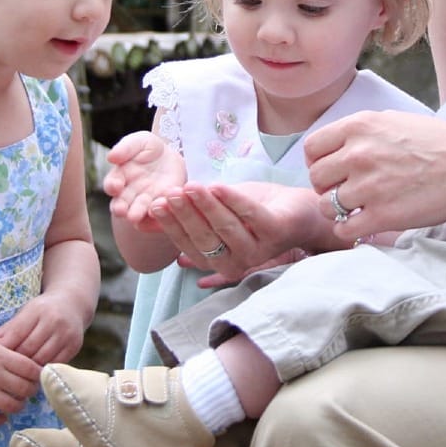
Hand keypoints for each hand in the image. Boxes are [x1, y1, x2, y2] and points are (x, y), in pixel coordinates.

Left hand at [0, 292, 85, 366]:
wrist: (73, 303)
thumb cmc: (43, 310)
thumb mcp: (26, 312)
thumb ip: (8, 329)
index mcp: (38, 310)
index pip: (16, 334)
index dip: (4, 349)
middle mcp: (54, 320)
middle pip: (28, 349)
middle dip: (15, 361)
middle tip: (4, 372)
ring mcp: (66, 333)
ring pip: (41, 359)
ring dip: (28, 369)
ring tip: (17, 376)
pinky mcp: (75, 345)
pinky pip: (55, 364)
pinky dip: (43, 370)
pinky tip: (34, 374)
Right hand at [0, 329, 40, 425]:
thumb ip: (8, 346)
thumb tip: (28, 351)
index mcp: (1, 355)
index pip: (30, 368)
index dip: (39, 373)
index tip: (40, 374)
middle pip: (24, 388)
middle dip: (32, 390)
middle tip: (31, 388)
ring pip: (11, 405)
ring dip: (19, 405)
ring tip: (18, 401)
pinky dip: (0, 420)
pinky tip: (2, 415)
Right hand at [104, 130, 184, 225]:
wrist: (172, 157)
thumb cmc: (150, 148)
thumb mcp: (140, 141)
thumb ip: (126, 147)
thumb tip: (111, 157)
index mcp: (120, 177)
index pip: (112, 184)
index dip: (112, 186)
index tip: (115, 186)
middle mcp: (129, 193)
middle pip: (121, 204)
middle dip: (120, 208)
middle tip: (121, 211)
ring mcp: (145, 201)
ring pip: (137, 212)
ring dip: (136, 215)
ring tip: (135, 216)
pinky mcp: (162, 204)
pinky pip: (157, 214)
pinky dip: (156, 216)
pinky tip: (158, 211)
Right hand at [151, 181, 323, 285]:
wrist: (302, 209)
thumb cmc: (255, 211)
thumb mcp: (215, 212)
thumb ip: (185, 219)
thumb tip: (144, 220)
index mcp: (219, 261)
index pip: (188, 244)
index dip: (171, 224)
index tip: (156, 203)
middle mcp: (237, 262)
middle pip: (204, 238)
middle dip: (185, 214)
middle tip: (171, 192)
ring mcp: (258, 250)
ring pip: (225, 227)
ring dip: (206, 205)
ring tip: (192, 185)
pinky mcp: (276, 232)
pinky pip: (250, 215)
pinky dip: (232, 199)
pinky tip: (218, 184)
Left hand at [305, 110, 445, 238]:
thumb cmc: (436, 142)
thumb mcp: (392, 120)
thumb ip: (359, 132)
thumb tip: (333, 147)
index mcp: (359, 126)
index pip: (312, 147)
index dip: (317, 161)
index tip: (330, 170)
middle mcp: (358, 153)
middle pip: (316, 177)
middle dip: (327, 186)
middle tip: (346, 190)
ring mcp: (368, 186)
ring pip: (325, 205)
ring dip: (337, 210)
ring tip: (357, 207)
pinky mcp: (381, 215)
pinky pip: (343, 229)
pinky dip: (349, 230)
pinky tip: (363, 223)